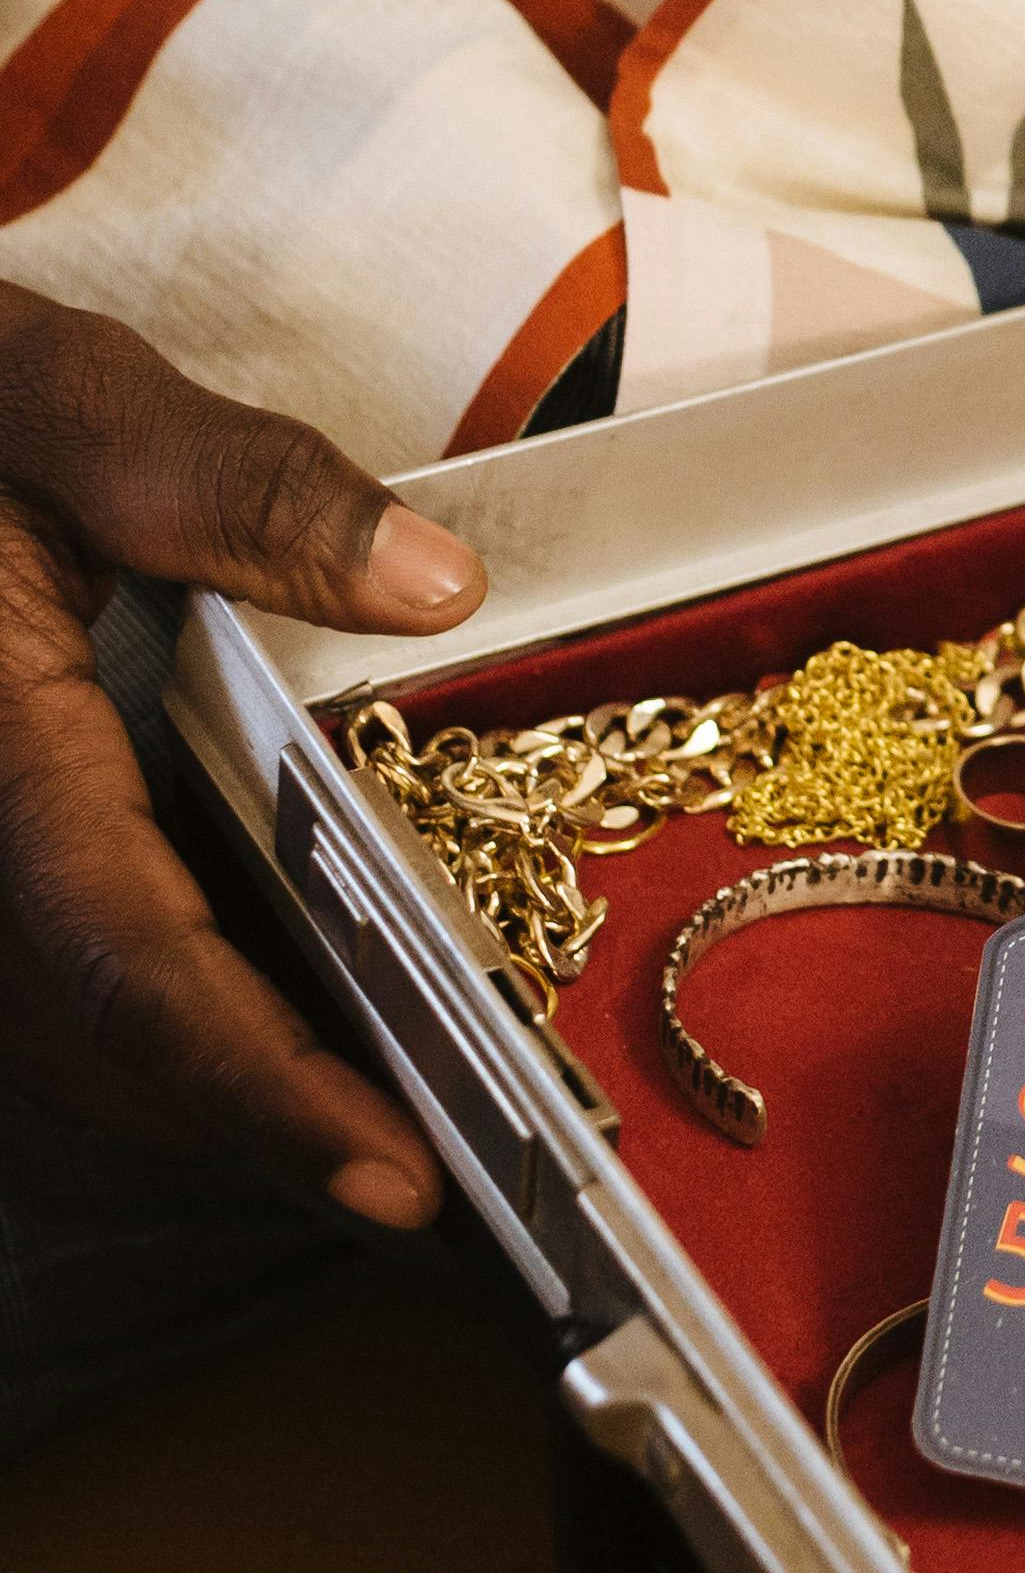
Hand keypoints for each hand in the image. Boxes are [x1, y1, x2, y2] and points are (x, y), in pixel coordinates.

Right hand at [0, 287, 485, 1225]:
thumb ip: (241, 486)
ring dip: (205, 1092)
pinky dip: (151, 1023)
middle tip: (430, 1173)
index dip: (260, 1084)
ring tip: (373, 1122)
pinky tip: (269, 1017)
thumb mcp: (63, 399)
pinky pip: (40, 984)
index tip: (392, 1173)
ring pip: (57, 1041)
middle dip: (257, 1125)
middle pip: (95, 1044)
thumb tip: (436, 585)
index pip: (126, 958)